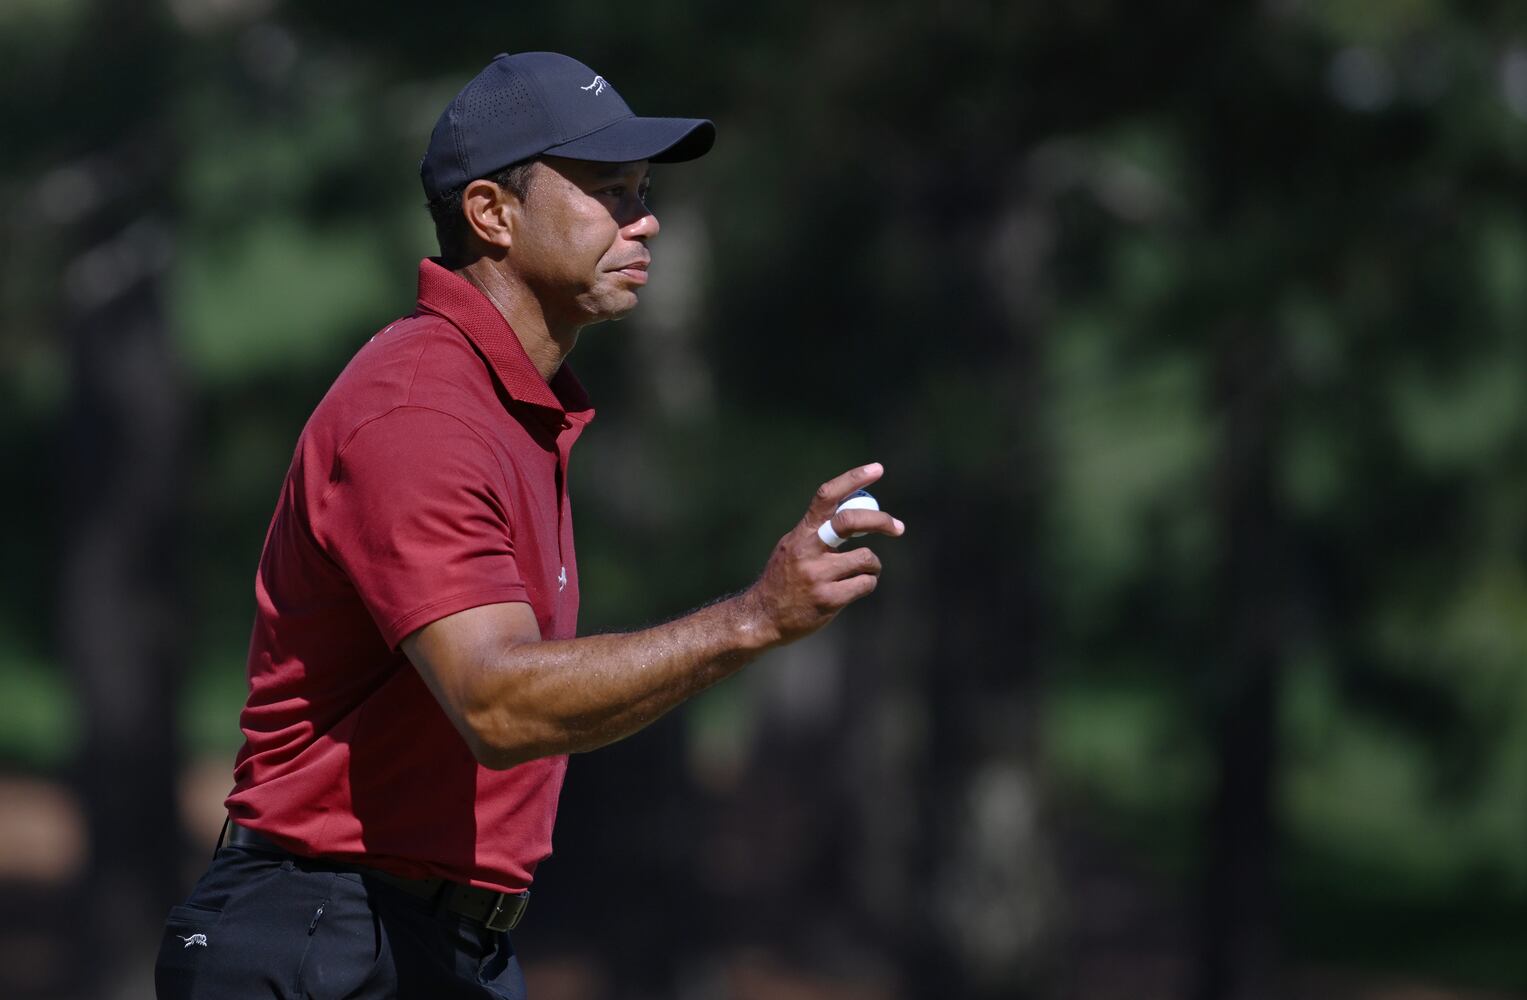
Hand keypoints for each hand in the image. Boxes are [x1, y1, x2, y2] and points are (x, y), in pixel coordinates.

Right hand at [740, 463, 905, 646]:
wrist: (763, 617)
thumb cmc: (784, 579)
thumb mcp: (793, 547)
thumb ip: (818, 532)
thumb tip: (855, 510)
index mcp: (800, 534)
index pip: (827, 497)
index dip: (853, 479)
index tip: (877, 469)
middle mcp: (807, 551)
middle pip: (851, 521)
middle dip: (881, 521)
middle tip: (898, 527)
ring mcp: (818, 576)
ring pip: (866, 558)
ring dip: (872, 565)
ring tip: (863, 571)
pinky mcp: (828, 600)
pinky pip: (865, 584)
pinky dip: (867, 583)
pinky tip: (854, 589)